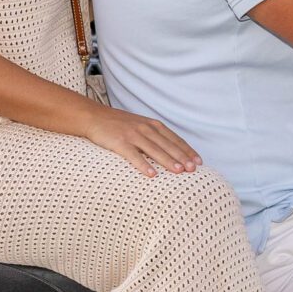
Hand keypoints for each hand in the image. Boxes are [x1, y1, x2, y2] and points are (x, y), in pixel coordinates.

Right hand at [83, 106, 200, 177]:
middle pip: (167, 145)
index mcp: (152, 125)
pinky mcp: (119, 142)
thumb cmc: (118, 124)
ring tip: (179, 171)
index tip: (198, 162)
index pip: (174, 139)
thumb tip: (171, 151)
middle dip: (182, 157)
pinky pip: (133, 155)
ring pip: (154, 149)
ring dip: (167, 161)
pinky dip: (144, 165)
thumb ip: (154, 136)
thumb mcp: (140, 126)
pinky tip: (152, 174)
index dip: (187, 150)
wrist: (93, 117)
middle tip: (193, 169)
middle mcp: (145, 128)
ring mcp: (132, 135)